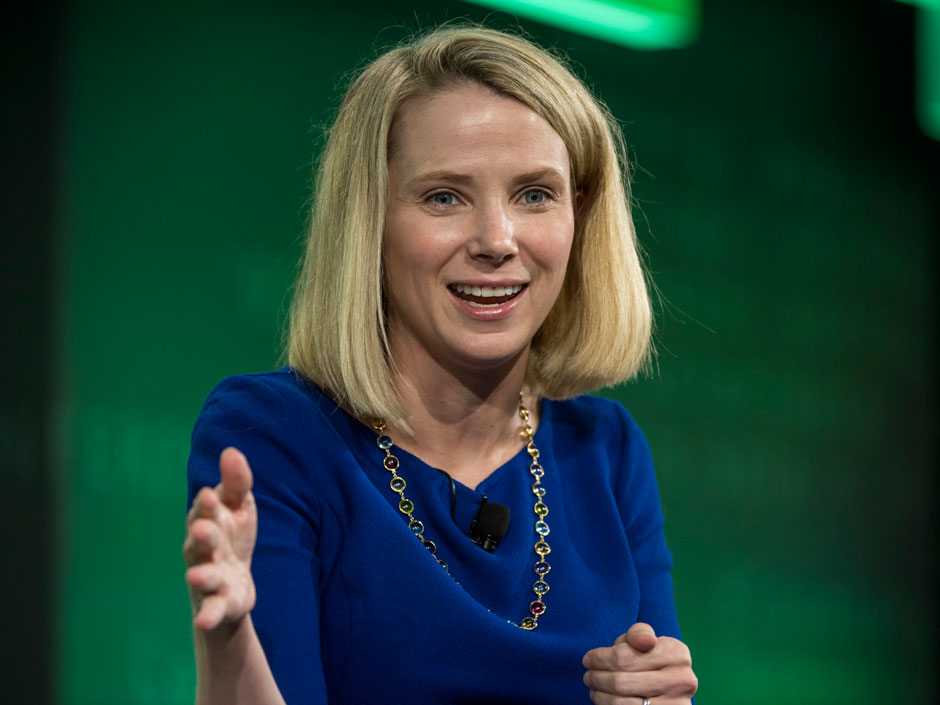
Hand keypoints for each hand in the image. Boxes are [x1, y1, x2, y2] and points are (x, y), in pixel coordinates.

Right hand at [183, 447, 257, 630]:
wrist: (234, 583)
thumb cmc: (232, 536)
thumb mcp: (239, 507)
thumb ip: (237, 482)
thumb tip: (231, 450)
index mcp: (207, 522)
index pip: (205, 512)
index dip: (208, 505)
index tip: (211, 495)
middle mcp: (202, 550)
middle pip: (199, 543)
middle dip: (201, 535)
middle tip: (204, 530)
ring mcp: (209, 577)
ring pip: (202, 575)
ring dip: (200, 574)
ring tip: (196, 576)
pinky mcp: (219, 603)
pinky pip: (211, 610)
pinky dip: (208, 615)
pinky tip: (205, 621)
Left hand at [582, 623, 696, 703]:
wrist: (669, 687)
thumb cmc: (650, 658)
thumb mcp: (644, 641)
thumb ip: (638, 634)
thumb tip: (646, 641)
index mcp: (677, 653)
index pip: (624, 657)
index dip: (599, 659)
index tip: (587, 660)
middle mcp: (682, 680)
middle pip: (621, 682)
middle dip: (597, 678)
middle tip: (587, 676)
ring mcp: (677, 704)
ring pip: (622, 703)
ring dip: (600, 695)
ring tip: (593, 689)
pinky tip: (604, 700)